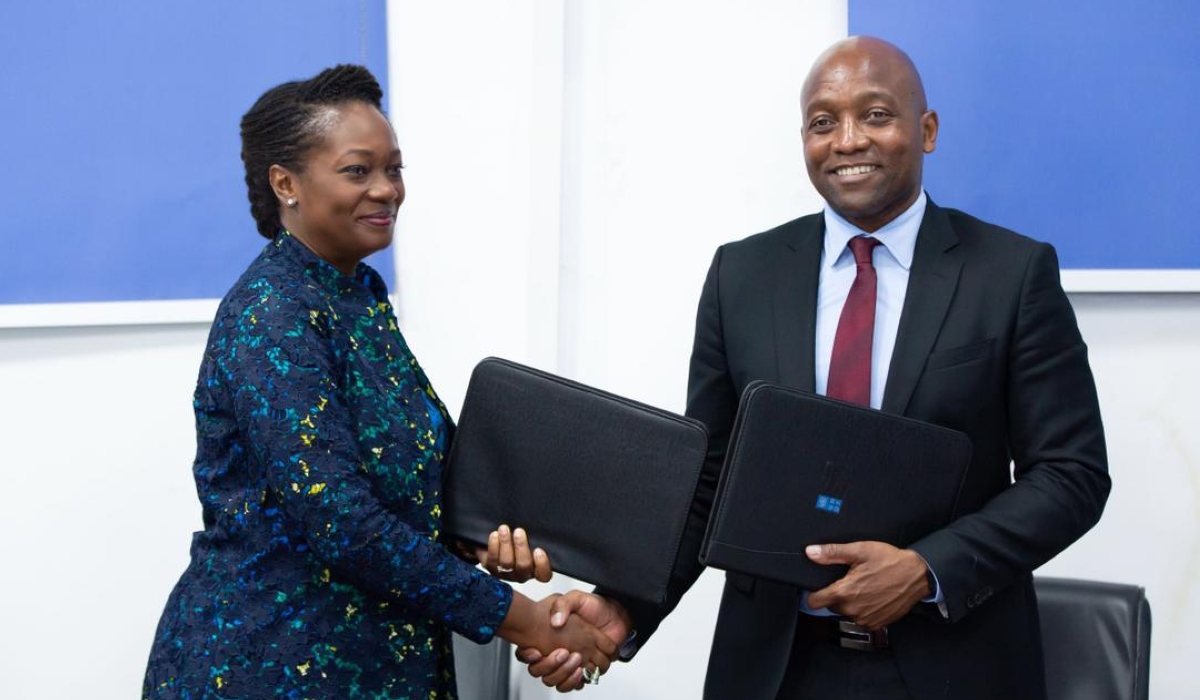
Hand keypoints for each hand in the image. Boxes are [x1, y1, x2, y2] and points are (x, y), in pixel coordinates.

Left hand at [473, 524, 552, 582]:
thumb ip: (537, 537)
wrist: (499, 540)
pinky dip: (493, 546)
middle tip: (519, 531)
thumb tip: (540, 528)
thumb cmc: (520, 538)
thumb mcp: (533, 538)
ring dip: (505, 543)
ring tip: (504, 529)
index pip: (544, 575)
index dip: (542, 565)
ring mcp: (506, 573)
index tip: (538, 550)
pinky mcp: (492, 568)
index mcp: (537, 569)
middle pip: (524, 566)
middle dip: (521, 547)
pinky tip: (494, 535)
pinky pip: (492, 560)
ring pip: (506, 563)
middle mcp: (522, 574)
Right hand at [515, 591, 631, 690]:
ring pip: (555, 680)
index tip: (536, 651)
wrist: (615, 615)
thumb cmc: (594, 607)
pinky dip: (577, 681)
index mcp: (548, 635)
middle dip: (550, 665)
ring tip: (577, 661)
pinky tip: (582, 670)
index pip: (526, 651)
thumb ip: (563, 605)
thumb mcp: (576, 599)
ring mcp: (569, 662)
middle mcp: (555, 651)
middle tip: (563, 653)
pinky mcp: (584, 670)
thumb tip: (555, 622)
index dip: (527, 655)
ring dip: (564, 674)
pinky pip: (575, 684)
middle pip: (539, 671)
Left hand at [804, 541, 930, 629]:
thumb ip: (832, 553)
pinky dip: (863, 610)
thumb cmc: (889, 561)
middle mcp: (853, 610)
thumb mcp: (860, 551)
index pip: (814, 602)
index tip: (819, 587)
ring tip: (864, 587)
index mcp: (844, 593)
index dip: (814, 594)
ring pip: (846, 613)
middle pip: (831, 606)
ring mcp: (865, 619)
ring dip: (850, 603)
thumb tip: (810, 552)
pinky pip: (861, 619)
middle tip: (850, 581)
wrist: (917, 575)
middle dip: (836, 595)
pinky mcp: (877, 624)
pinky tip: (873, 597)